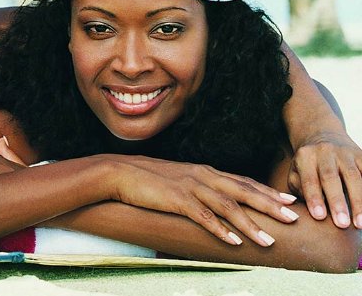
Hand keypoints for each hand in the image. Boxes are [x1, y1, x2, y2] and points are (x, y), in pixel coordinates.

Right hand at [104, 154, 299, 246]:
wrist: (119, 172)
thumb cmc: (148, 178)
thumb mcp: (179, 179)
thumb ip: (199, 187)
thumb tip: (214, 202)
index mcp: (204, 171)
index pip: (243, 181)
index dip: (267, 191)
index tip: (289, 199)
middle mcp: (202, 176)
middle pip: (243, 191)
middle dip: (270, 205)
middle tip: (293, 217)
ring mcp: (190, 187)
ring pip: (228, 206)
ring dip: (250, 224)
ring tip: (269, 241)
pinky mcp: (176, 199)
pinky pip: (203, 216)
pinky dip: (220, 229)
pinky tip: (233, 241)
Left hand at [288, 130, 361, 227]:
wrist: (323, 135)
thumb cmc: (307, 166)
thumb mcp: (296, 173)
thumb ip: (299, 189)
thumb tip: (307, 208)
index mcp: (305, 156)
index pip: (309, 179)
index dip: (314, 198)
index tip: (319, 217)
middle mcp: (325, 152)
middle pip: (331, 178)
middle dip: (337, 202)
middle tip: (342, 224)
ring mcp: (345, 153)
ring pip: (354, 177)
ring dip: (359, 202)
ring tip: (359, 223)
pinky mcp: (361, 155)